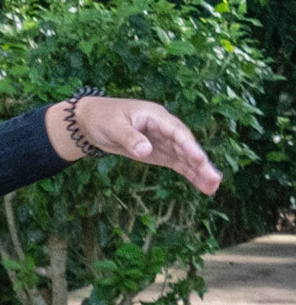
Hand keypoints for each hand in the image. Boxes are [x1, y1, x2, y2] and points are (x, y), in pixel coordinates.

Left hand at [45, 96, 221, 194]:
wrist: (90, 121)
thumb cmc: (102, 118)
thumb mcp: (113, 126)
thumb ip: (130, 138)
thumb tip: (146, 151)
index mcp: (156, 116)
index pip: (176, 132)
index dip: (188, 145)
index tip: (198, 159)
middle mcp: (164, 128)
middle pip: (186, 146)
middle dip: (200, 163)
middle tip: (215, 179)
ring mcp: (163, 141)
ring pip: (184, 157)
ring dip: (199, 172)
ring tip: (213, 188)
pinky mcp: (158, 153)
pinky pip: (177, 164)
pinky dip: (189, 174)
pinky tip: (203, 186)